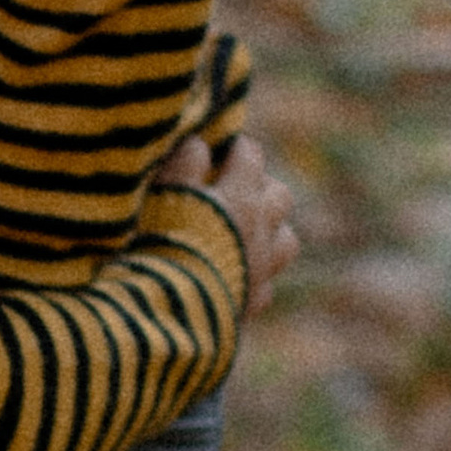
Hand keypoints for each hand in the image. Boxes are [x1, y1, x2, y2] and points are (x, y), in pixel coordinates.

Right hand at [160, 131, 299, 304]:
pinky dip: (256, 277)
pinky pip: (265, 287)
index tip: (222, 146)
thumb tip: (198, 141)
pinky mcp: (251, 303)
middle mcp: (260, 231)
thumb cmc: (163, 243)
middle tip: (237, 186)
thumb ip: (184, 163)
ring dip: (272, 231)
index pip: (250, 156)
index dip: (237, 148)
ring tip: (247, 230)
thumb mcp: (167, 192)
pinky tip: (236, 277)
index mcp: (241, 197)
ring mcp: (261, 269)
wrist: (170, 308)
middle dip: (263, 185)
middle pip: (279, 196)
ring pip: (286, 241)